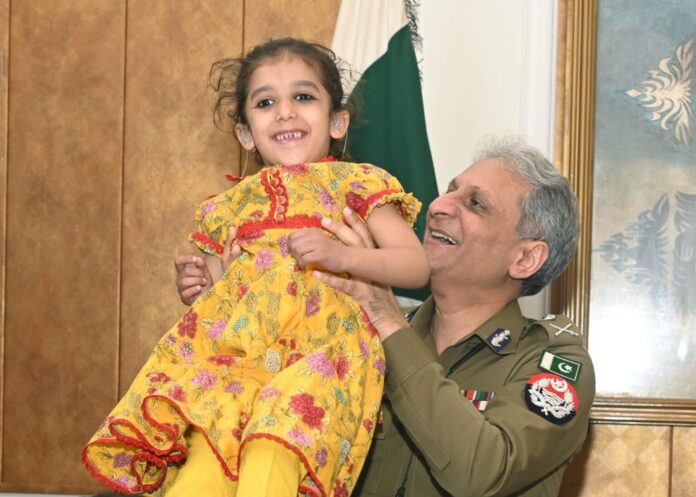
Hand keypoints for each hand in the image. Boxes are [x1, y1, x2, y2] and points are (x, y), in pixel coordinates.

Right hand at [175, 229, 239, 305]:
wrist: (222, 297)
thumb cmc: (222, 279)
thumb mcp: (226, 262)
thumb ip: (228, 246)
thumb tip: (232, 228)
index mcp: (189, 269)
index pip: (178, 261)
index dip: (187, 259)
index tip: (200, 261)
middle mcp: (183, 278)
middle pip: (183, 272)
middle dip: (198, 274)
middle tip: (207, 278)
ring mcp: (183, 289)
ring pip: (183, 282)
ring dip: (197, 281)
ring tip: (206, 284)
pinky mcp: (185, 299)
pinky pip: (185, 293)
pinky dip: (194, 290)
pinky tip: (201, 290)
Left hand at [288, 227, 345, 272]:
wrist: (346, 257)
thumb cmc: (331, 251)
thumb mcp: (318, 241)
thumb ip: (307, 240)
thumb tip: (291, 244)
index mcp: (312, 232)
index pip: (293, 236)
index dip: (290, 245)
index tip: (294, 252)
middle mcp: (314, 236)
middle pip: (293, 244)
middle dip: (293, 253)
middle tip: (299, 259)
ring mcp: (318, 244)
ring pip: (298, 251)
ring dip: (298, 259)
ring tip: (302, 263)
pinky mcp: (320, 254)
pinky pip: (304, 259)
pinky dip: (302, 264)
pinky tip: (305, 267)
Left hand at [312, 208, 408, 339]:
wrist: (392, 320)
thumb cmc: (383, 301)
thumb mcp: (377, 279)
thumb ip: (367, 268)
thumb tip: (350, 257)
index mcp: (378, 261)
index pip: (367, 237)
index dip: (356, 223)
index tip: (345, 210)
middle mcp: (374, 267)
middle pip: (358, 243)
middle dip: (342, 229)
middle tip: (324, 220)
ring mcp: (368, 279)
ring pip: (351, 260)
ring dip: (333, 249)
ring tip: (316, 243)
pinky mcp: (362, 294)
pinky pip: (345, 285)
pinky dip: (331, 279)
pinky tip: (317, 274)